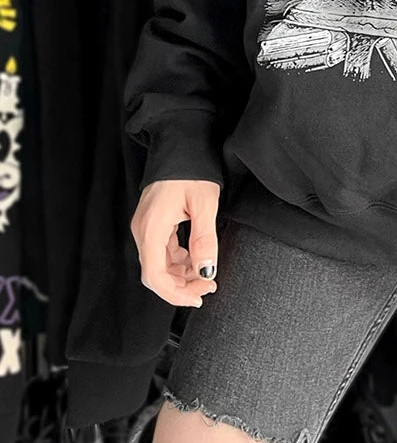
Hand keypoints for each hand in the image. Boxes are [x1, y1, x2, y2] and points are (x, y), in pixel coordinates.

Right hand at [131, 179, 220, 307]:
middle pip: (156, 273)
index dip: (175, 294)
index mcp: (151, 228)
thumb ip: (204, 240)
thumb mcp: (204, 204)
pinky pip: (162, 251)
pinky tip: (195, 259)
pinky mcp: (153, 222)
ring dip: (181, 274)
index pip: (155, 276)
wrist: (181, 145)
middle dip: (181, 286)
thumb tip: (206, 271)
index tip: (197, 298)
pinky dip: (178, 261)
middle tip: (208, 286)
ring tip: (206, 275)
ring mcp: (146, 226)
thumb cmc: (191, 169)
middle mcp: (143, 230)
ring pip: (159, 264)